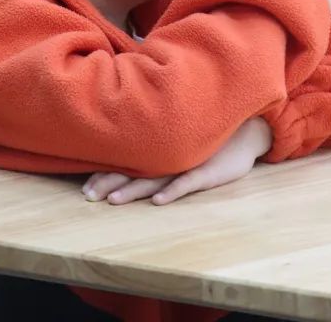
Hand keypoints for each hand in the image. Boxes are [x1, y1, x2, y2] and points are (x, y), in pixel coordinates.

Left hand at [83, 118, 271, 204]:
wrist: (246, 129)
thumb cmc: (209, 135)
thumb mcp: (180, 137)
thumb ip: (156, 142)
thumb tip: (126, 148)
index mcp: (159, 151)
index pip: (126, 164)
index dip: (104, 175)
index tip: (84, 189)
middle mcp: (168, 157)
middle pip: (133, 172)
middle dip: (109, 184)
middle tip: (88, 196)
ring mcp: (186, 164)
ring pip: (155, 179)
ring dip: (133, 190)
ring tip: (114, 201)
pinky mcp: (206, 172)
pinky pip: (186, 182)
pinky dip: (172, 191)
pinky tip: (158, 201)